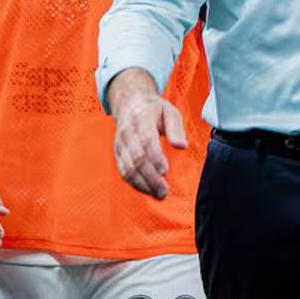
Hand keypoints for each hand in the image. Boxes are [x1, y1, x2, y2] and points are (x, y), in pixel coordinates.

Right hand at [112, 79, 187, 198]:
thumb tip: (181, 146)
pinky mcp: (118, 153)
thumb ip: (176, 128)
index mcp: (142, 119)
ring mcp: (120, 143)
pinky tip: (146, 189)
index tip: (165, 171)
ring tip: (158, 194)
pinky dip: (134, 183)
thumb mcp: (170, 111)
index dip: (155, 158)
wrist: (131, 104)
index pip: (146, 140)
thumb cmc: (154, 110)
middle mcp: (128, 132)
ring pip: (128, 167)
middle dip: (150, 177)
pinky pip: (123, 171)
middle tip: (164, 191)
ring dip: (142, 184)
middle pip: (136, 158)